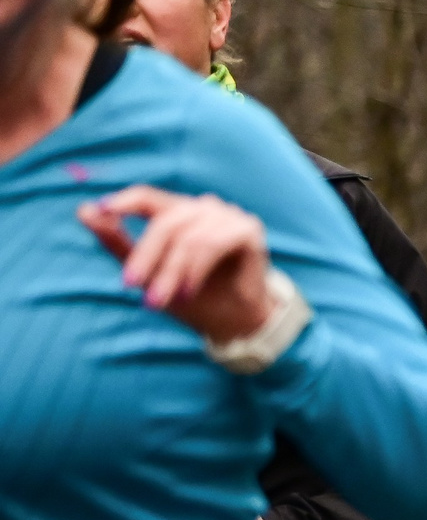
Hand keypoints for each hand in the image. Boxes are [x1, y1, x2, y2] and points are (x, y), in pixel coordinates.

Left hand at [78, 186, 276, 341]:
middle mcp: (205, 208)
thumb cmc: (194, 296)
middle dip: (146, 257)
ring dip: (171, 271)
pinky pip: (213, 243)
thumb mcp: (149, 272)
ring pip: (188, 237)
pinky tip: (189, 289)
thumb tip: (84, 210)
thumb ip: (118, 242)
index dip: (125, 201)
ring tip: (161, 300)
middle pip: (165, 222)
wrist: (236, 322)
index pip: (148, 197)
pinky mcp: (248, 230)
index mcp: (180, 212)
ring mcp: (229, 216)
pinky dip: (196, 268)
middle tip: (130, 286)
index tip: (103, 211)